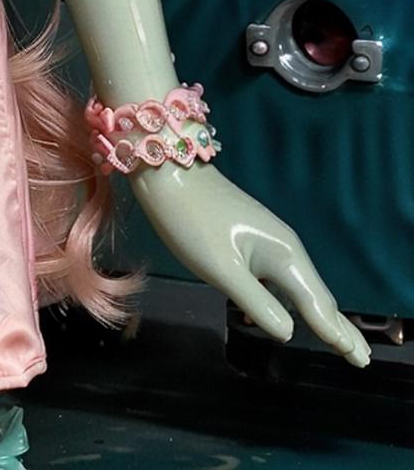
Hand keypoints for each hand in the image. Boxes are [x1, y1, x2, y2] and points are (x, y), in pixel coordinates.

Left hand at [131, 161, 369, 365]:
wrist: (170, 172)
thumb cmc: (192, 221)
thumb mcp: (222, 269)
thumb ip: (257, 303)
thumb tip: (289, 334)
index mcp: (284, 255)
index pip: (317, 305)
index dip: (338, 334)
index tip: (361, 360)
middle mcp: (285, 248)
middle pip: (318, 296)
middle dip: (340, 328)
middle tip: (363, 359)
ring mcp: (271, 242)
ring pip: (302, 287)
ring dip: (321, 316)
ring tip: (340, 343)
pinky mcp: (255, 240)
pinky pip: (285, 279)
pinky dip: (297, 302)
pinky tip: (292, 316)